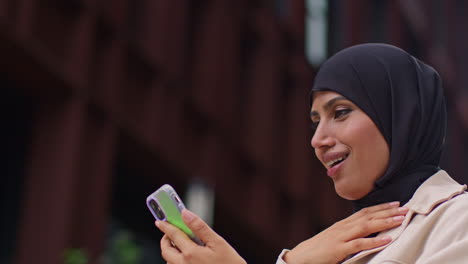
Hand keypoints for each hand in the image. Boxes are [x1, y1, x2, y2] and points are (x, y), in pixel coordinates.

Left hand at [156, 209, 246, 263]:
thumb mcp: (218, 243)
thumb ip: (200, 227)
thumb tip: (185, 214)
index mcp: (191, 254)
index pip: (173, 235)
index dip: (166, 226)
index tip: (160, 221)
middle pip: (166, 250)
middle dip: (165, 240)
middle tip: (169, 232)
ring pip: (169, 261)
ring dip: (170, 251)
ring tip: (180, 244)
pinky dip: (176, 260)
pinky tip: (188, 256)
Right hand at [284, 202, 407, 263]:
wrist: (301, 257)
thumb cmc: (318, 250)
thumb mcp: (335, 238)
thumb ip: (349, 234)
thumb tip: (364, 233)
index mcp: (342, 224)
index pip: (365, 212)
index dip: (381, 207)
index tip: (395, 203)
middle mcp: (343, 227)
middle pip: (368, 216)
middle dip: (388, 211)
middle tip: (405, 208)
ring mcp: (341, 237)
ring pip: (366, 226)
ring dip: (385, 222)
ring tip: (400, 219)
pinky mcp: (339, 249)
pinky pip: (359, 244)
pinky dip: (374, 241)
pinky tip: (387, 239)